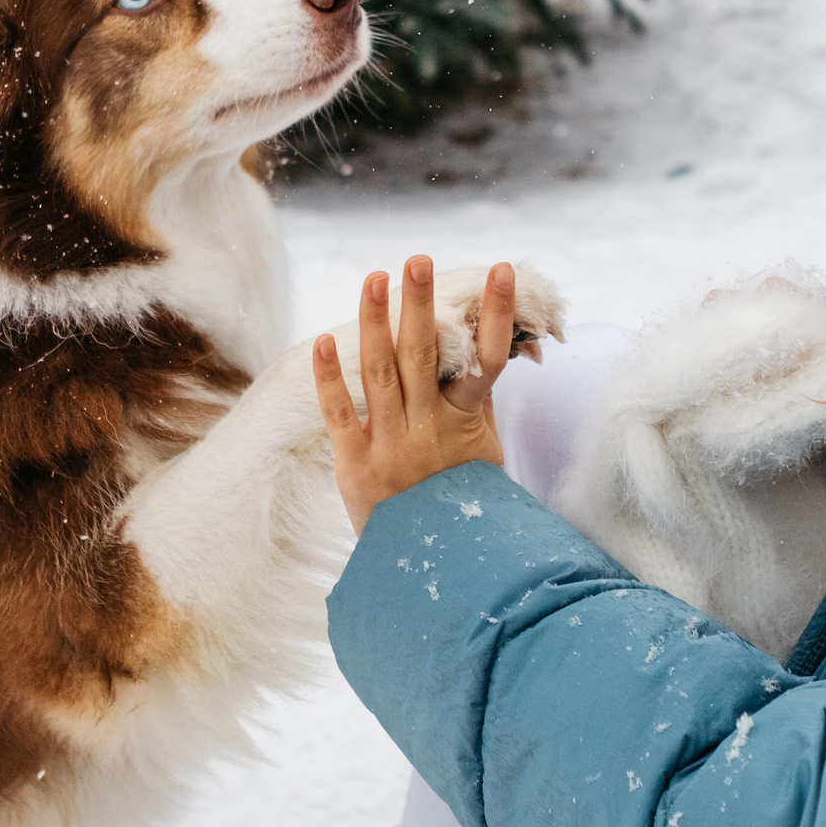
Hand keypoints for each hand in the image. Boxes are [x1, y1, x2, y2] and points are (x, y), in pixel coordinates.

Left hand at [314, 256, 519, 532]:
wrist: (428, 567)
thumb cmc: (460, 503)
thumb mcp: (483, 453)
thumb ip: (476, 402)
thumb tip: (489, 351)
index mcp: (467, 424)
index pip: (488, 359)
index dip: (497, 314)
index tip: (503, 268)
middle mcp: (429, 429)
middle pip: (426, 356)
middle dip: (422, 305)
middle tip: (419, 259)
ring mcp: (391, 445)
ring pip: (382, 373)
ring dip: (376, 323)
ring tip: (375, 276)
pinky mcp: (355, 463)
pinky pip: (341, 415)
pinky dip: (330, 379)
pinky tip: (322, 340)